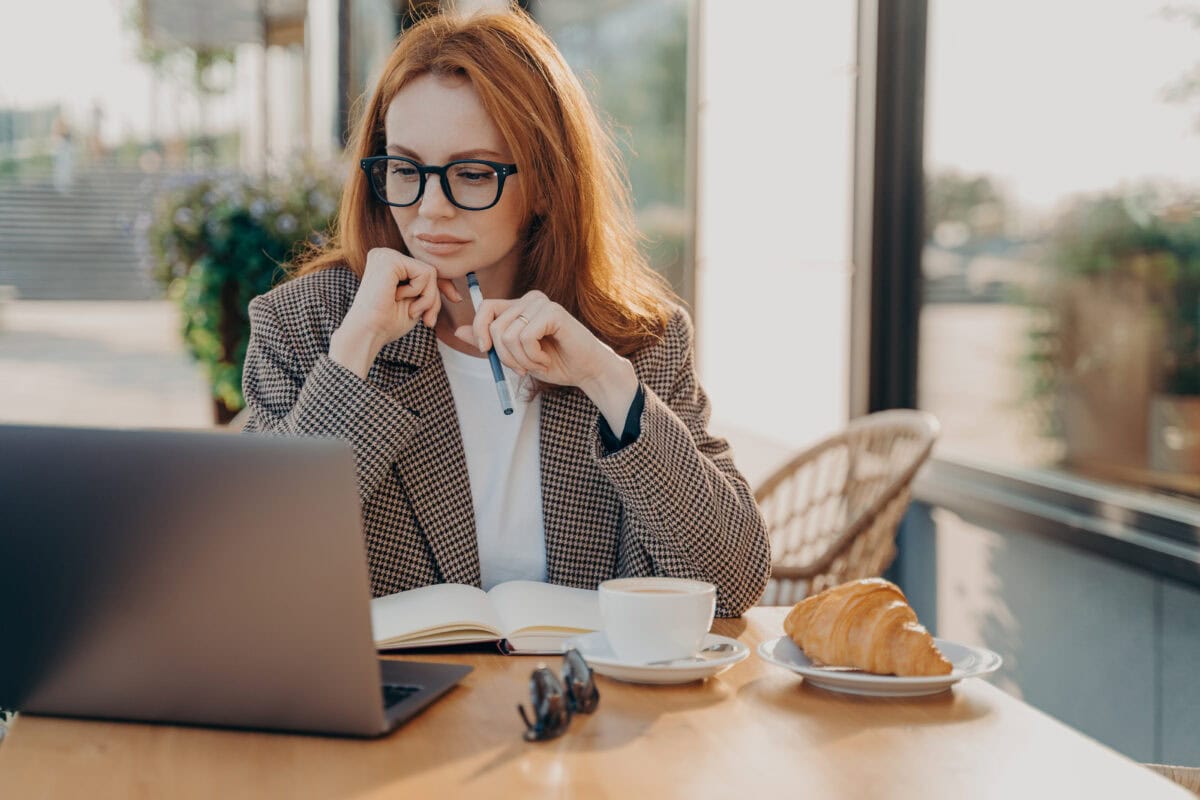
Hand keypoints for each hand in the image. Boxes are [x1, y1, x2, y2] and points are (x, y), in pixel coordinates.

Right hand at [330, 247, 460, 377]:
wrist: (368, 333)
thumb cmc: (387, 324)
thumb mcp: (416, 304)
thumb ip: (430, 291)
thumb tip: (456, 294)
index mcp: (389, 265)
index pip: (424, 270)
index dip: (443, 285)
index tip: (457, 299)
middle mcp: (386, 256)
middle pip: (430, 271)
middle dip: (433, 298)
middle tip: (426, 320)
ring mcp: (387, 255)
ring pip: (430, 272)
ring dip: (427, 298)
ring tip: (409, 310)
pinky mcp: (390, 260)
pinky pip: (426, 273)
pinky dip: (419, 292)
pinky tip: (398, 299)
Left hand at [455, 290, 637, 428]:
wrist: (587, 371)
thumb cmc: (555, 363)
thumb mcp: (515, 356)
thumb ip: (490, 343)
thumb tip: (459, 332)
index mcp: (520, 306)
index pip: (486, 307)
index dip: (479, 330)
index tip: (486, 351)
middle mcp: (530, 299)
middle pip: (493, 325)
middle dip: (504, 355)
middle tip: (521, 368)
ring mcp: (541, 304)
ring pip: (507, 335)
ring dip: (521, 359)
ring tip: (538, 363)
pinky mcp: (553, 312)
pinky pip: (525, 337)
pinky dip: (533, 356)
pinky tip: (546, 358)